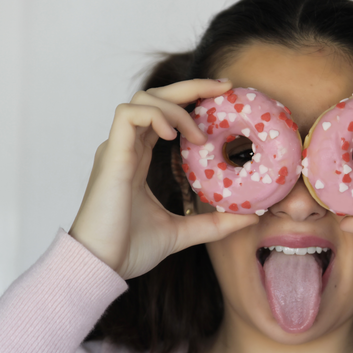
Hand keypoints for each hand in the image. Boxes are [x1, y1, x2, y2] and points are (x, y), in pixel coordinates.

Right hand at [69, 79, 258, 279]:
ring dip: (175, 108)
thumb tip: (251, 217)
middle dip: (192, 86)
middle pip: (156, 96)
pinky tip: (172, 135)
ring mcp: (116, 149)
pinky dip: (154, 115)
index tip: (224, 96)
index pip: (164, 113)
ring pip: (143, 99)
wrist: (101, 266)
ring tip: (197, 136)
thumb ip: (214, 223)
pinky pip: (128, 114)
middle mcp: (126, 147)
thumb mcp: (183, 232)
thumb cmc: (130, 249)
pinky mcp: (111, 156)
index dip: (191, 99)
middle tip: (225, 87)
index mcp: (138, 158)